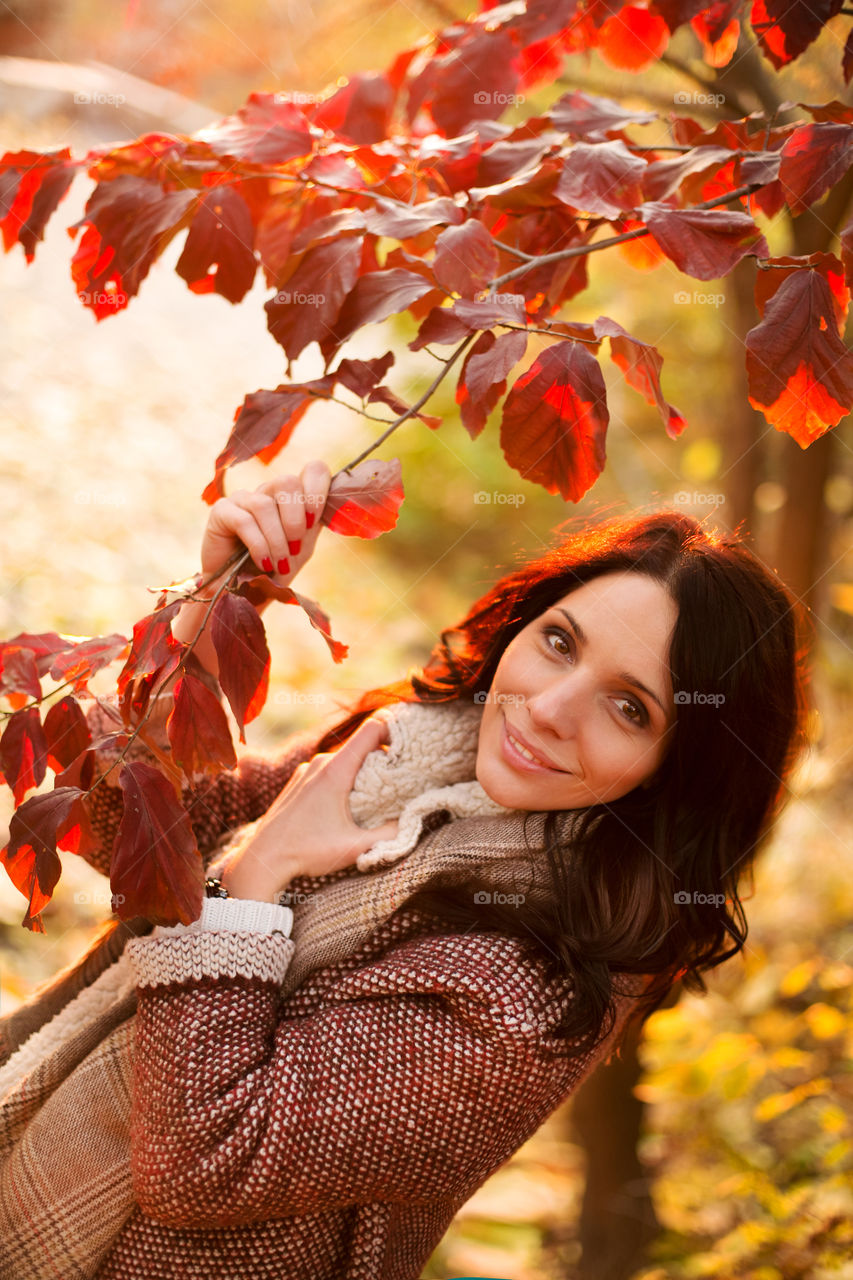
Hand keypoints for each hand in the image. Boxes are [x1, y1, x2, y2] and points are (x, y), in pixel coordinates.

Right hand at [200, 460, 331, 590]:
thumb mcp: (301, 547)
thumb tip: (334, 507)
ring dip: (276, 540)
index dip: (318, 491)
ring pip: (264, 504)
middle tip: (294, 548)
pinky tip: (262, 563)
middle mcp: (268, 492)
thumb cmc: (273, 569)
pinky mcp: (221, 511)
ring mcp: (243, 499)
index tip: (313, 521)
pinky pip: (244, 520)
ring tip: (278, 563)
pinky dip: (259, 545)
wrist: (242, 593)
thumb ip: (314, 524)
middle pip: (288, 482)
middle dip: (295, 520)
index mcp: (292, 497)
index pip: (313, 470)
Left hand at [221, 717, 399, 901]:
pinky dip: (343, 779)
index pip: (372, 730)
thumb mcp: (355, 847)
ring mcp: (306, 770)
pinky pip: (328, 770)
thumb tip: (413, 821)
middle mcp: (320, 763)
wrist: (263, 859)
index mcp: (336, 770)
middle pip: (361, 746)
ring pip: (344, 759)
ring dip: (361, 772)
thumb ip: (389, 834)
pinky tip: (345, 804)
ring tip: (373, 795)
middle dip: (382, 759)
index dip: (394, 730)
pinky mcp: (298, 780)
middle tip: (399, 779)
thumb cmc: (307, 851)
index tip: (410, 746)